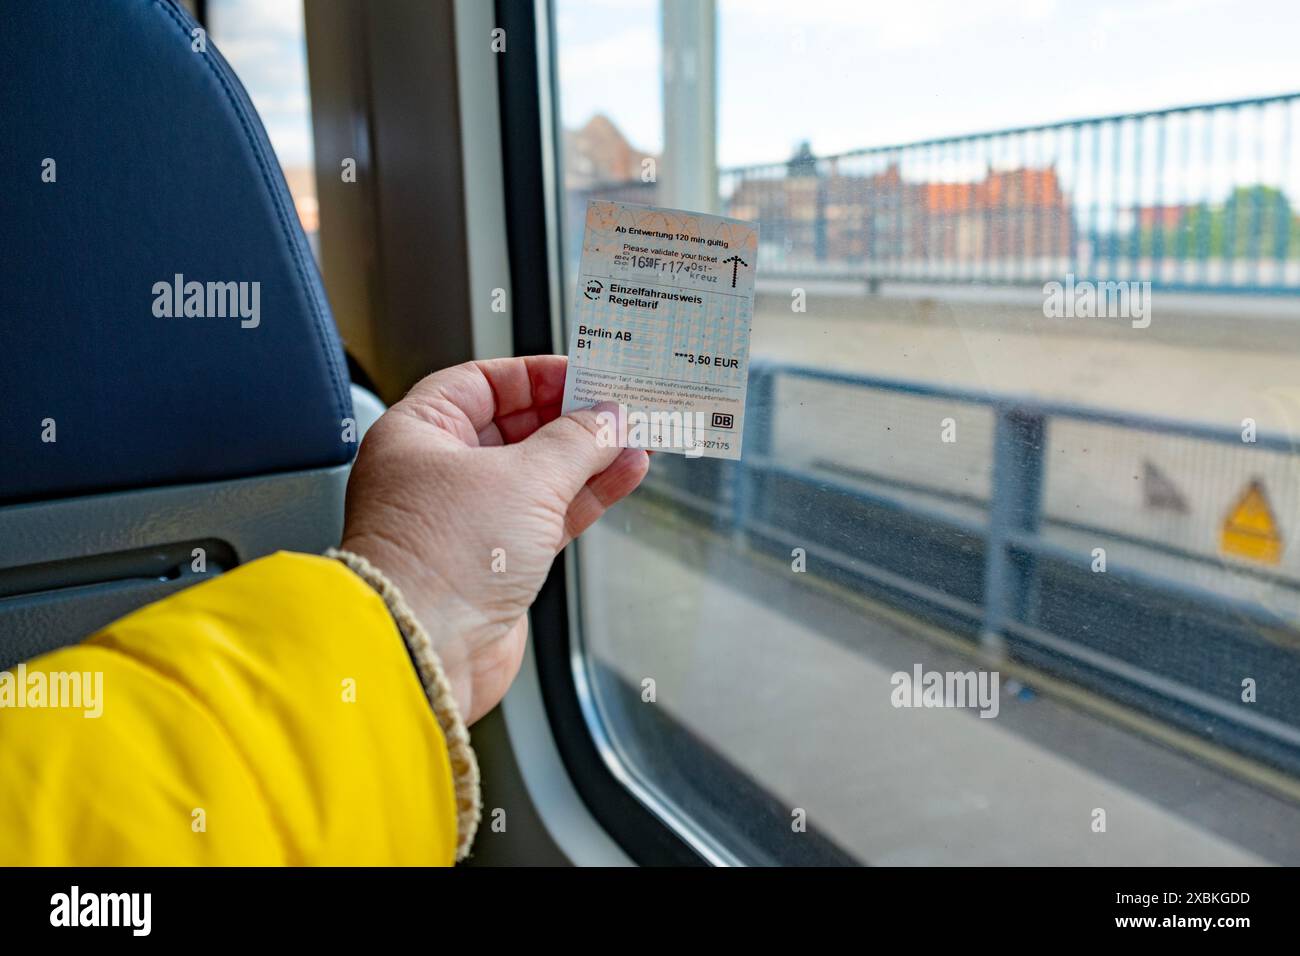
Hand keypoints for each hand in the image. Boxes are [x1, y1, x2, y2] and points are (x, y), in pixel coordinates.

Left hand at [339, 355, 647, 723]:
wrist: (424, 651)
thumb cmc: (440, 559)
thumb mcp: (524, 478)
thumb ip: (575, 441)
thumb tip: (606, 417)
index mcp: (419, 433)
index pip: (483, 383)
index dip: (536, 375)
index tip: (584, 374)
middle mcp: (436, 472)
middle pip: (514, 427)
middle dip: (571, 418)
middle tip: (620, 406)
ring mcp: (466, 518)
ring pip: (537, 473)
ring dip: (588, 456)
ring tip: (635, 438)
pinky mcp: (494, 560)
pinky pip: (547, 513)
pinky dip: (584, 495)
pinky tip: (622, 474)